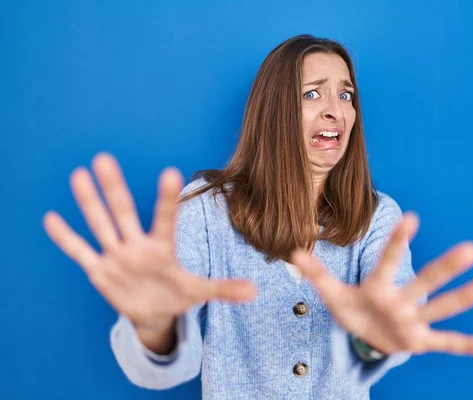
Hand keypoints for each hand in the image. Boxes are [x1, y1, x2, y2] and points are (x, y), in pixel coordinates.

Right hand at [43, 153, 255, 331]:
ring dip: (89, 203)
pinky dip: (66, 238)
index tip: (170, 171)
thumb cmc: (176, 295)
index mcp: (162, 248)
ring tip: (78, 174)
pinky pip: (80, 252)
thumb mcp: (199, 293)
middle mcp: (137, 246)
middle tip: (104, 158)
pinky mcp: (100, 271)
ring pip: (101, 225)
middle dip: (114, 188)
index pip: (165, 219)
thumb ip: (223, 289)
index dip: (167, 199)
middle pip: (124, 213)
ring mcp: (116, 256)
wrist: (153, 312)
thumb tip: (255, 292)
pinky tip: (51, 218)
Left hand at [290, 212, 472, 356]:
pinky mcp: (420, 340)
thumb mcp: (333, 294)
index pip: (387, 261)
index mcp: (378, 287)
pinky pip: (446, 343)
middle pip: (424, 281)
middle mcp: (401, 300)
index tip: (411, 217)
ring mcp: (413, 320)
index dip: (398, 241)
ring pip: (440, 307)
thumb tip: (292, 252)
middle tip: (472, 248)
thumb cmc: (353, 308)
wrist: (367, 334)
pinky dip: (466, 345)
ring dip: (463, 298)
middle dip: (445, 267)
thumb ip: (317, 274)